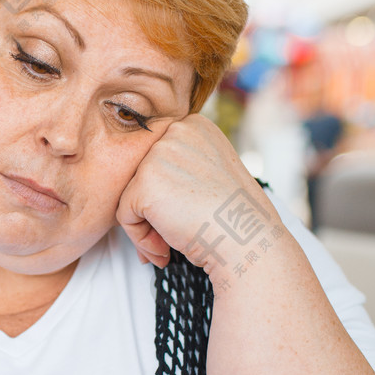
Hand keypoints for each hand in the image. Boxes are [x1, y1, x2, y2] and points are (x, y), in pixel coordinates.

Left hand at [115, 113, 279, 272]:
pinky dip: (139, 238)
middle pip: (141, 175)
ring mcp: (159, 155)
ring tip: (170, 245)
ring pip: (129, 194)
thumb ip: (183, 166)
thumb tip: (149, 179)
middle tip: (176, 234)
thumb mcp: (214, 173)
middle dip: (155, 210)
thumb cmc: (237, 219)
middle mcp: (175, 132)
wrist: (251, 244)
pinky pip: (124, 214)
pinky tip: (165, 248)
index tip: (191, 214)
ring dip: (147, 226)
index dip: (169, 194)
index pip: (159, 160)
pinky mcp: (145, 182)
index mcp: (194, 126)